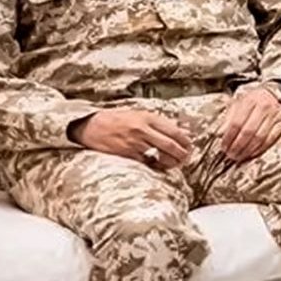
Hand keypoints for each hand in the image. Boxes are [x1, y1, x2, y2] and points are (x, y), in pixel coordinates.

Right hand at [70, 108, 195, 169]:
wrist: (90, 126)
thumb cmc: (117, 119)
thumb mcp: (139, 115)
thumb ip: (160, 123)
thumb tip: (183, 131)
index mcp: (148, 118)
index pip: (175, 131)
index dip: (186, 141)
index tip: (190, 146)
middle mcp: (142, 130)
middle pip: (171, 146)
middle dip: (183, 154)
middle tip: (186, 158)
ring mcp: (134, 143)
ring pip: (161, 156)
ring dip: (172, 162)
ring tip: (176, 164)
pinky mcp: (126, 154)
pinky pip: (147, 163)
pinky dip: (156, 166)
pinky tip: (160, 166)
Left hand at [217, 84, 280, 163]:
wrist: (277, 92)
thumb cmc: (254, 99)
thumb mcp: (238, 102)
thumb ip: (228, 117)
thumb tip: (219, 133)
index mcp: (249, 101)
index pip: (236, 123)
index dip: (229, 137)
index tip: (223, 146)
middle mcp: (263, 107)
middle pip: (248, 132)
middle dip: (238, 146)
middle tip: (230, 154)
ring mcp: (274, 116)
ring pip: (260, 138)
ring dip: (248, 150)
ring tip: (239, 156)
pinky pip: (270, 139)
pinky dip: (260, 148)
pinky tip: (252, 153)